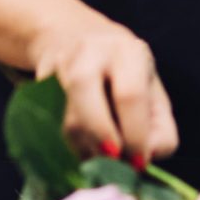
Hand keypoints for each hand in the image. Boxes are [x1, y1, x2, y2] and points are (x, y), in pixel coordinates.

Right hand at [29, 6, 178, 166]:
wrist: (73, 37)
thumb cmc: (123, 75)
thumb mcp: (152, 92)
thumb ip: (161, 130)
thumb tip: (145, 158)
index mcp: (127, 52)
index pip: (130, 97)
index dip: (135, 136)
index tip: (139, 162)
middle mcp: (90, 52)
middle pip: (88, 104)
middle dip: (103, 140)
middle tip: (115, 161)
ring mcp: (59, 66)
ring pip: (67, 120)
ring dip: (86, 149)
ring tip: (101, 156)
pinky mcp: (38, 83)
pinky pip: (51, 126)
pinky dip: (68, 146)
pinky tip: (82, 147)